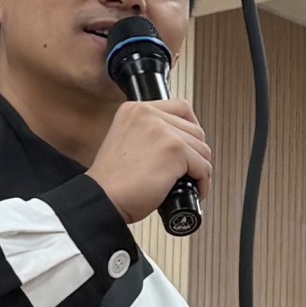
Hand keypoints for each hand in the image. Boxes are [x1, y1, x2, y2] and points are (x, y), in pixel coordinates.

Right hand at [89, 100, 211, 227]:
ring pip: (202, 149)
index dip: (190, 128)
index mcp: (135, 110)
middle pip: (195, 130)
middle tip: (188, 171)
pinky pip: (203, 167)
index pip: (180, 108)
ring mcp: (163, 131)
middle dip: (196, 153)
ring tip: (190, 183)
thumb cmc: (112, 182)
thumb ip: (149, 134)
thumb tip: (180, 141)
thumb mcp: (125, 141)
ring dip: (200, 169)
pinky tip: (194, 191)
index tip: (190, 146)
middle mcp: (148, 114)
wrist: (102, 199)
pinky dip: (203, 182)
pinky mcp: (175, 150)